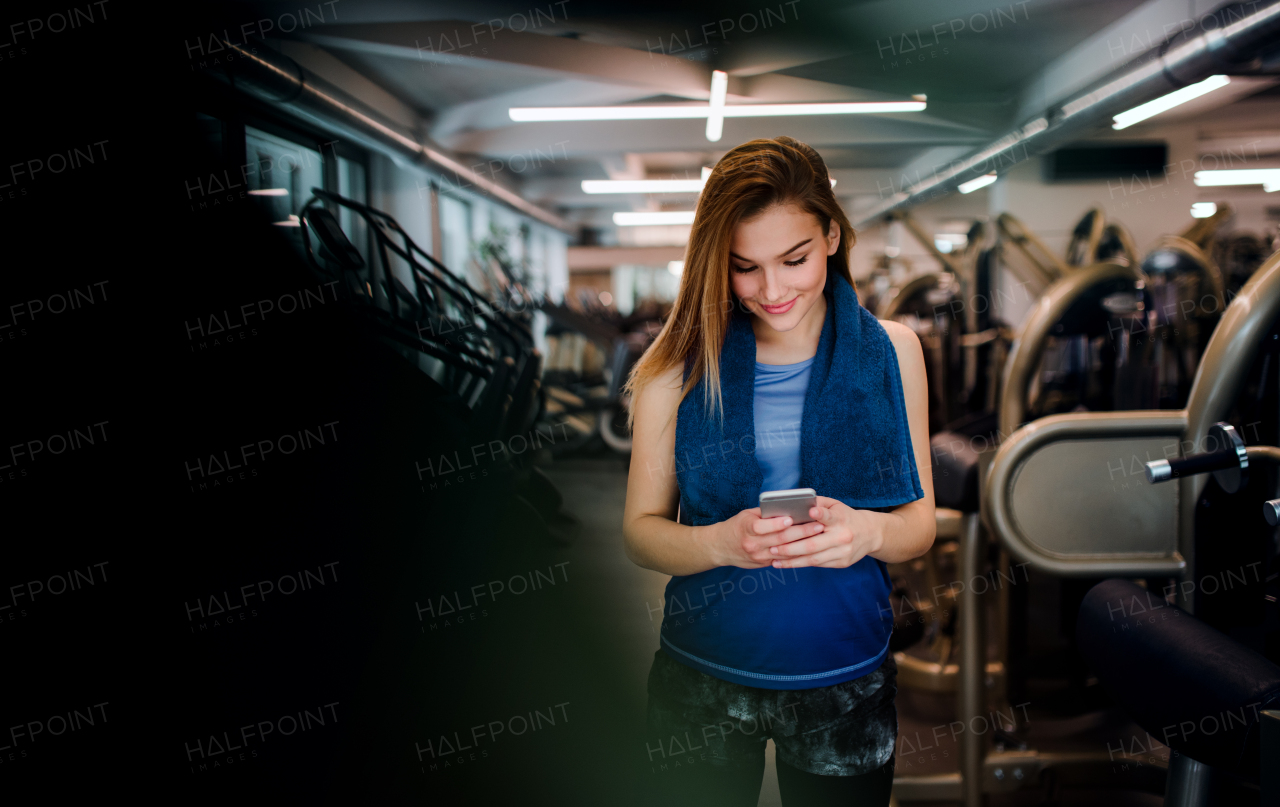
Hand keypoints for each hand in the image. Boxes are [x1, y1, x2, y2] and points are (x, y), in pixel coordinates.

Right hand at [710, 508, 827, 568]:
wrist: (720, 548)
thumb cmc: (736, 527)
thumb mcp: (746, 515)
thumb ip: (765, 513)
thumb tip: (788, 508)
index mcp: (746, 528)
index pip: (763, 527)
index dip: (778, 523)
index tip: (792, 518)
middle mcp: (752, 544)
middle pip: (780, 539)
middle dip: (801, 532)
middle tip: (817, 525)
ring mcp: (758, 556)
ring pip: (785, 551)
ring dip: (803, 544)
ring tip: (818, 536)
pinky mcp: (763, 564)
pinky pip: (783, 558)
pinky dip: (796, 553)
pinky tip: (810, 547)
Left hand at [766, 496, 884, 568]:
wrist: (870, 533)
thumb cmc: (845, 516)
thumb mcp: (836, 505)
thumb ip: (818, 503)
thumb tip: (796, 503)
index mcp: (841, 518)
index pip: (830, 516)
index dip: (821, 514)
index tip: (811, 511)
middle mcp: (843, 536)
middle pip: (814, 544)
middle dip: (790, 547)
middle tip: (772, 548)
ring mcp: (843, 551)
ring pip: (813, 559)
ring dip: (792, 561)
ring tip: (774, 559)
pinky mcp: (842, 563)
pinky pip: (818, 565)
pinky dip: (801, 564)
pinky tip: (787, 563)